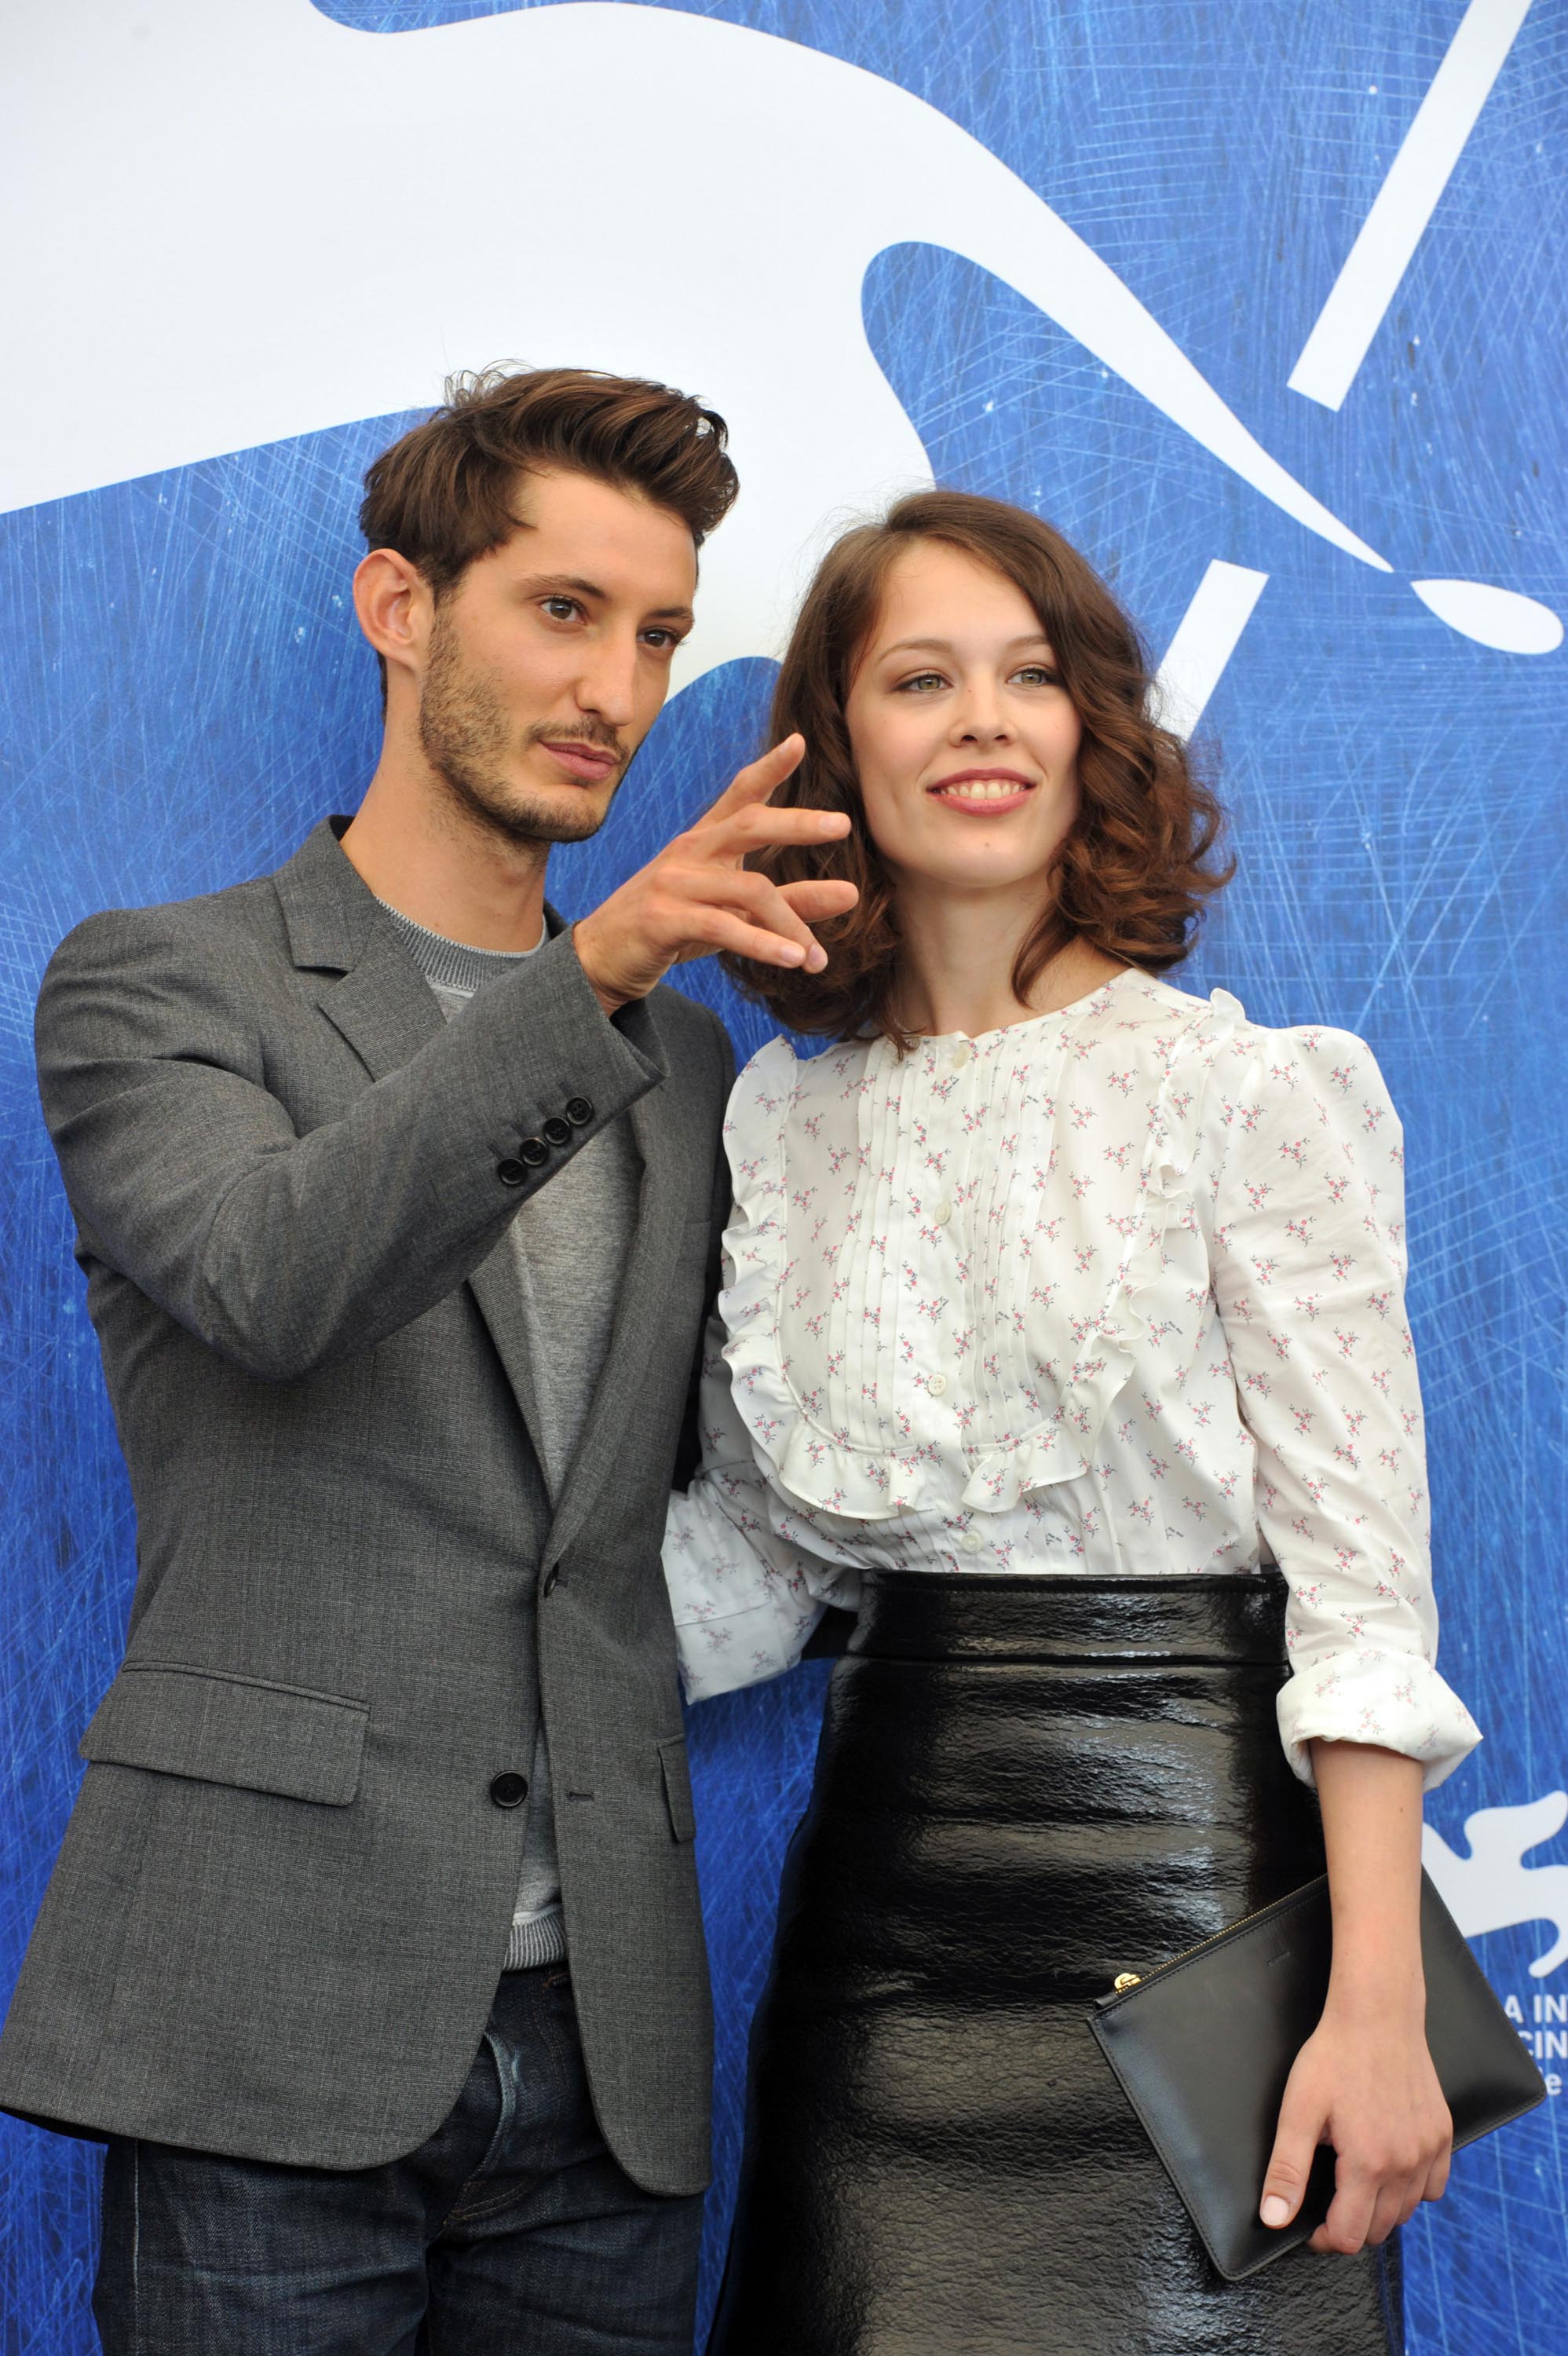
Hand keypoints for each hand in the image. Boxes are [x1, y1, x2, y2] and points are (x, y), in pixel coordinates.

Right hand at [572, 735, 859, 1012]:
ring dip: (790, 925)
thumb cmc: (674, 929)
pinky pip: (723, 926)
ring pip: (748, 890)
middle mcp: (688, 852)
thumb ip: (792, 902)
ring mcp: (673, 883)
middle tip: (842, 824)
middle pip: (749, 824)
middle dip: (797, 822)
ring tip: (818, 958)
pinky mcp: (664, 919)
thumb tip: (853, 893)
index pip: (739, 794)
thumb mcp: (736, 913)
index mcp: (704, 842)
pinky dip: (763, 945)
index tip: (800, 742)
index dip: (770, 767)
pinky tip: (793, 960)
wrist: (603, 960)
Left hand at [1260, 1997, 1451, 2254]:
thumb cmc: (1334, 2056)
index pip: (1350, 2236)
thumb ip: (1287, 2170)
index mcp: (1369, 2164)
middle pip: (1380, 2229)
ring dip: (1380, 2210)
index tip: (1309, 2227)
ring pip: (1407, 2211)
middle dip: (1350, 2225)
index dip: (1323, 2239)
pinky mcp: (1443, 2134)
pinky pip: (1434, 2185)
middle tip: (1327, 2202)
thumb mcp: (1298, 2111)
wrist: (1377, 2014)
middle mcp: (1406, 2164)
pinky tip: (1390, 2169)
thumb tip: (1274, 2219)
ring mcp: (1429, 2150)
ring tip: (1354, 2185)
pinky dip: (1413, 2190)